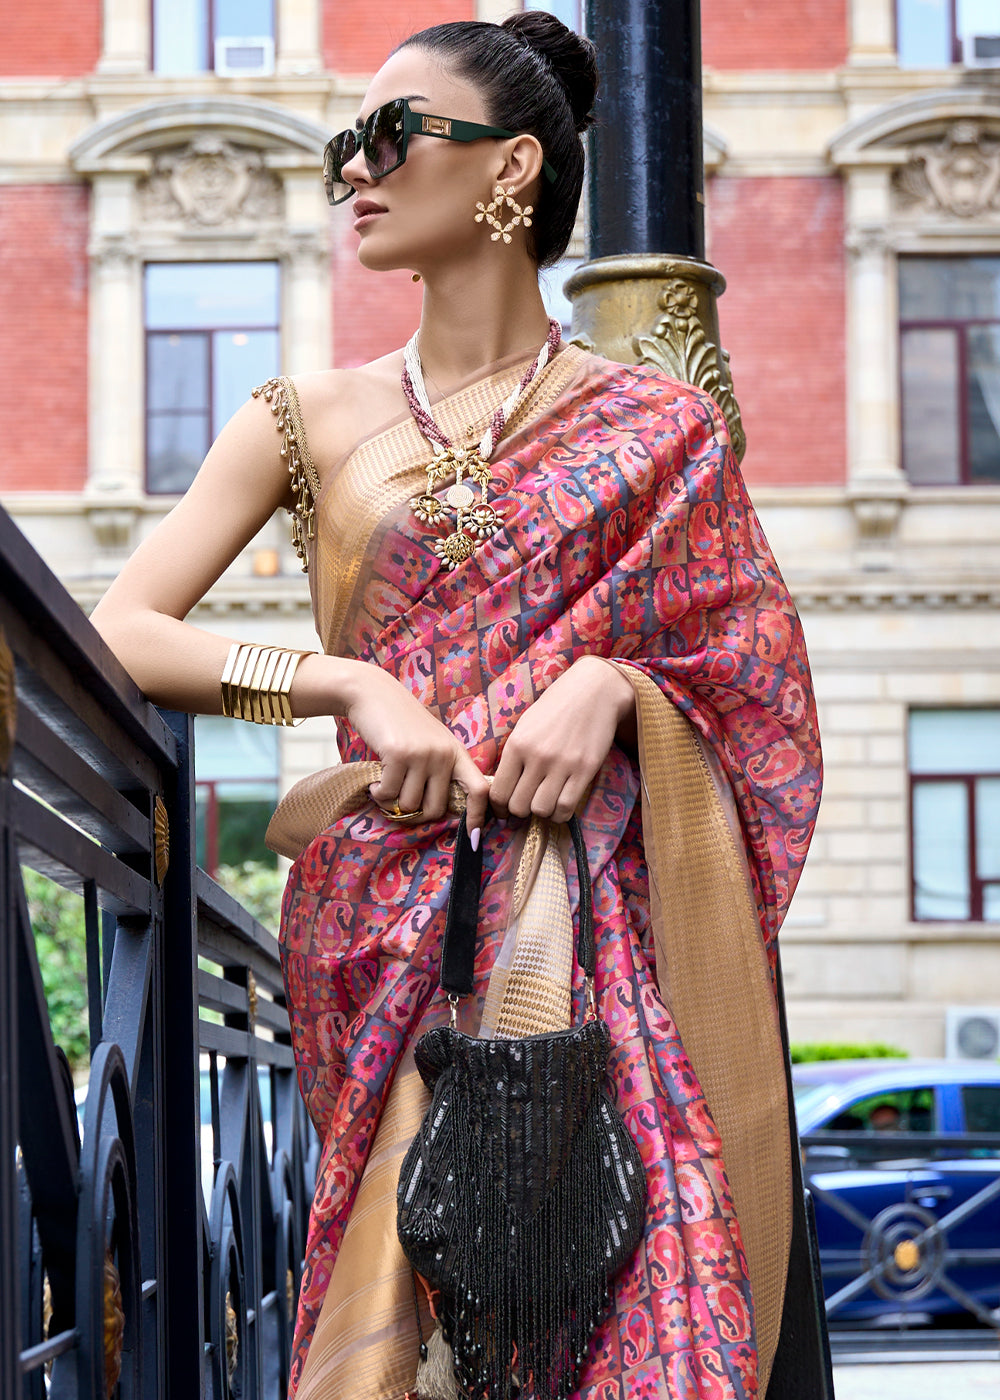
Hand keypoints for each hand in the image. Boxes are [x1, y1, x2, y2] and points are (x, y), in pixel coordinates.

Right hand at [342, 663, 491, 835]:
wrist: (372, 693)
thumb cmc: (400, 723)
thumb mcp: (431, 742)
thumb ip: (439, 769)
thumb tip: (437, 811)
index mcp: (456, 753)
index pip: (479, 789)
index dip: (478, 816)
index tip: (474, 837)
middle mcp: (444, 754)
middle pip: (436, 809)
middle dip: (416, 814)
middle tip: (400, 804)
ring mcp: (423, 754)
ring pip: (410, 805)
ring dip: (392, 804)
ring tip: (385, 787)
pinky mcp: (399, 754)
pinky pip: (389, 794)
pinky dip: (378, 794)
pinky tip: (375, 781)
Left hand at [489, 657, 635, 822]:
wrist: (592, 692)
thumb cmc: (555, 708)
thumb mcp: (525, 726)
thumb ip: (514, 756)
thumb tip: (503, 790)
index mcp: (517, 745)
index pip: (498, 792)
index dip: (499, 808)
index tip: (505, 810)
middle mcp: (537, 756)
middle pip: (519, 806)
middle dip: (520, 811)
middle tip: (527, 804)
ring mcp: (562, 764)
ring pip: (541, 810)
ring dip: (542, 812)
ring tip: (546, 802)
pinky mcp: (585, 770)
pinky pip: (566, 807)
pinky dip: (561, 813)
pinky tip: (560, 804)